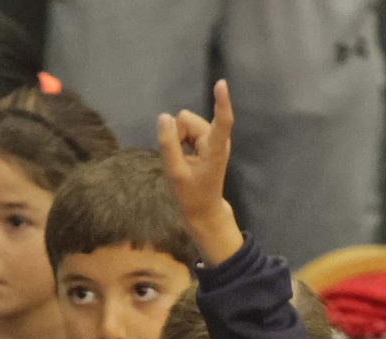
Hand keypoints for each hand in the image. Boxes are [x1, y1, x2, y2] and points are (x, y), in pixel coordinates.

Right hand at [158, 80, 242, 264]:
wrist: (203, 208)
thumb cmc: (191, 195)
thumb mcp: (174, 172)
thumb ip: (168, 144)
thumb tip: (163, 116)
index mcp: (215, 148)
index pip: (221, 121)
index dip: (220, 102)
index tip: (221, 83)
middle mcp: (217, 138)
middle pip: (186, 119)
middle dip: (176, 134)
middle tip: (179, 159)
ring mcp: (211, 137)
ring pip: (183, 122)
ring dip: (177, 138)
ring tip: (183, 159)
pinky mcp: (206, 138)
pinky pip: (184, 127)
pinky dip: (179, 140)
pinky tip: (185, 156)